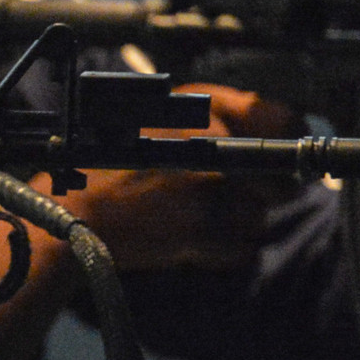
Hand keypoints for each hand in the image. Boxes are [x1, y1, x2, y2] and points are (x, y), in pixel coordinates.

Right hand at [49, 84, 293, 273]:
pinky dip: (223, 252)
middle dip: (264, 195)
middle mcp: (209, 141)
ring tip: (193, 220)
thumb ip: (215, 119)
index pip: (279, 118)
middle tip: (233, 201)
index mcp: (199, 108)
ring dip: (236, 226)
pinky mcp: (201, 230)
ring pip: (259, 218)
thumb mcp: (157, 120)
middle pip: (277, 179)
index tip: (284, 162)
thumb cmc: (109, 169)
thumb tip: (281, 131)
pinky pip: (243, 249)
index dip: (288, 144)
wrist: (71, 216)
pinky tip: (189, 240)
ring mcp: (207, 187)